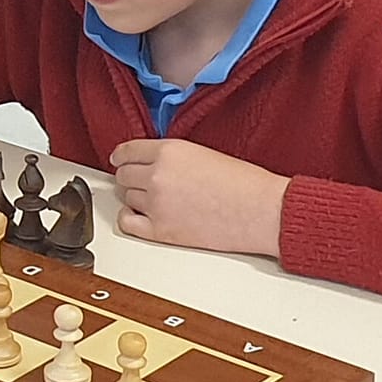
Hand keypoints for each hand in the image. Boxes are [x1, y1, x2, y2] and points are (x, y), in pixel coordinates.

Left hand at [110, 139, 290, 257]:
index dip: (122, 157)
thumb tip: (150, 164)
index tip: (119, 160)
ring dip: (136, 198)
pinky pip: (127, 223)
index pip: (127, 151)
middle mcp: (157, 176)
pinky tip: (140, 216)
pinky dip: (130, 219)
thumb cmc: (244, 184)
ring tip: (157, 200)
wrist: (261, 212)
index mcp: (169, 151)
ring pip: (126, 197)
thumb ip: (171, 156)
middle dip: (130, 177)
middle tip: (142, 181)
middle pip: (123, 175)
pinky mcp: (161, 231)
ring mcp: (156, 204)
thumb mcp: (202, 153)